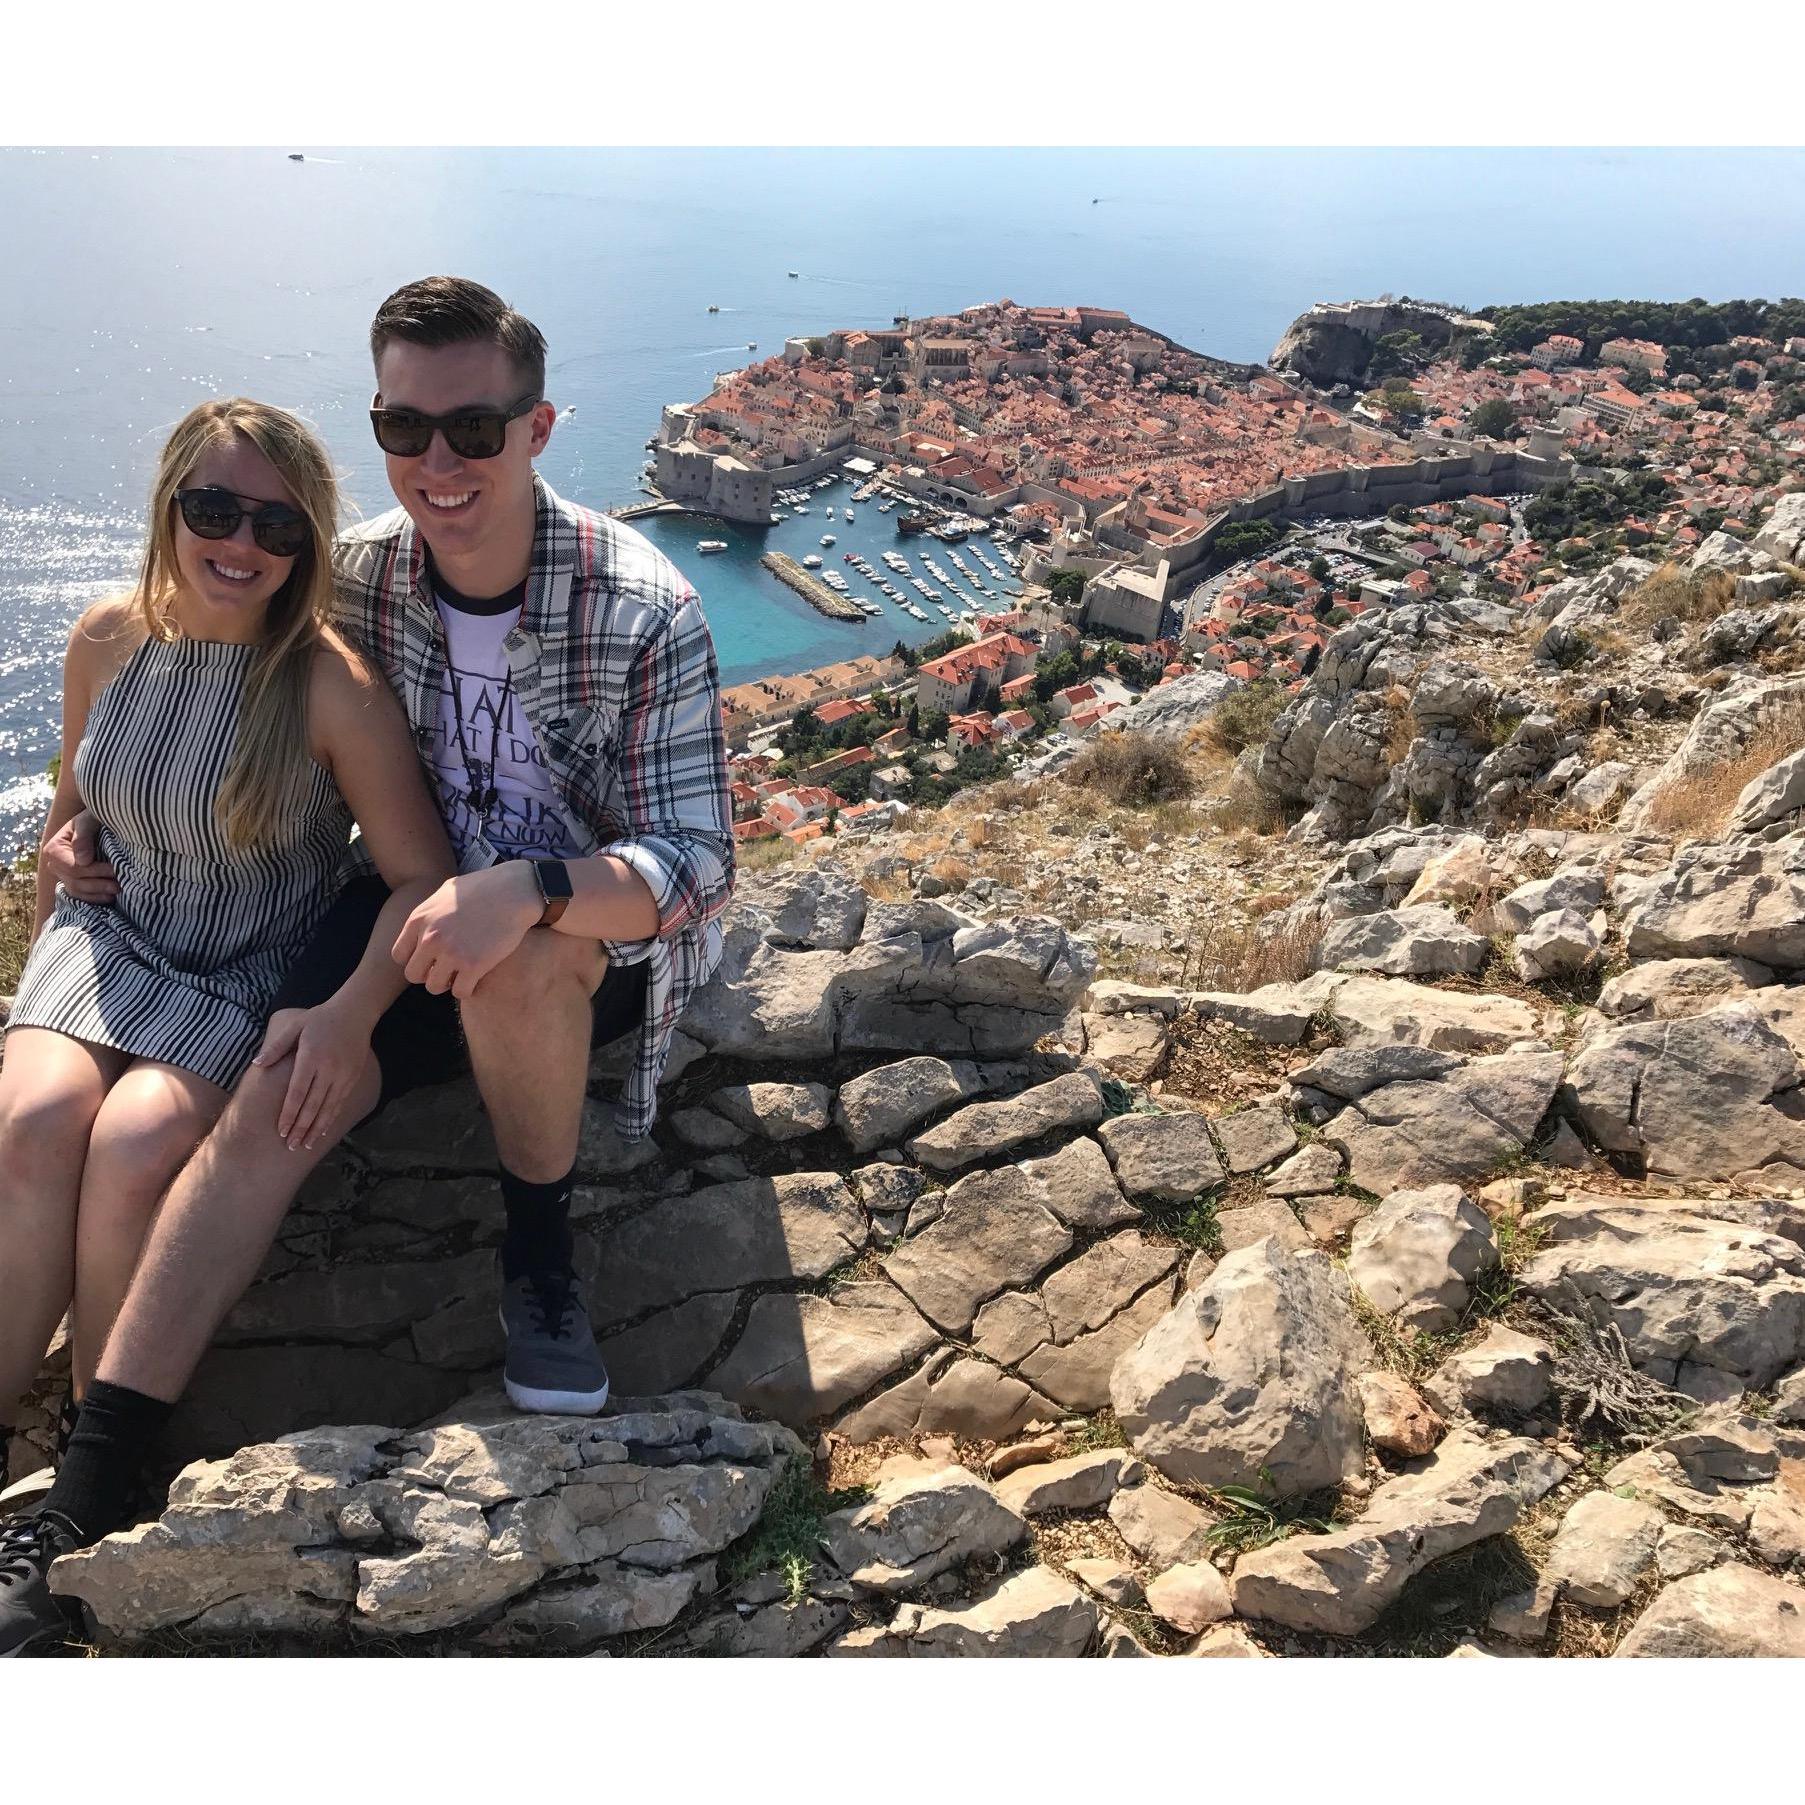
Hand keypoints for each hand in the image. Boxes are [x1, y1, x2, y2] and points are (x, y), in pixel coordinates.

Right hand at [42, 810, 117, 902]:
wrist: (96, 822)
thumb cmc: (92, 818)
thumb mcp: (88, 820)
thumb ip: (84, 836)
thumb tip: (83, 860)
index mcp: (54, 849)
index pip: (72, 867)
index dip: (94, 871)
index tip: (114, 870)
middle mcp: (54, 864)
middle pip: (75, 881)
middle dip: (98, 884)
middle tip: (119, 885)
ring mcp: (62, 874)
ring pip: (77, 890)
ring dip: (97, 893)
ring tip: (117, 890)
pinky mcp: (72, 881)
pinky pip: (80, 895)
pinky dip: (94, 898)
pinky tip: (109, 898)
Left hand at [253, 1003, 373, 1151]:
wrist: (355, 1013)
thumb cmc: (320, 1019)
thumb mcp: (295, 1026)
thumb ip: (276, 1047)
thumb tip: (257, 1064)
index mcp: (311, 1058)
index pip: (298, 1093)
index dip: (289, 1114)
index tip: (281, 1131)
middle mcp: (328, 1069)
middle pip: (313, 1106)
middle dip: (301, 1128)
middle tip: (291, 1146)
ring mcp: (343, 1075)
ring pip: (328, 1108)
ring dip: (316, 1129)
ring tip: (306, 1145)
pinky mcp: (352, 1078)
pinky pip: (339, 1103)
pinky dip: (330, 1119)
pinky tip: (322, 1131)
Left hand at [391, 863, 540, 1000]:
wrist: (514, 891)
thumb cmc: (484, 887)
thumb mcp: (447, 891)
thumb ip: (429, 911)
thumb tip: (423, 923)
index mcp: (419, 919)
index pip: (399, 955)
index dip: (415, 959)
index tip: (431, 958)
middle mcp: (430, 938)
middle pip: (413, 975)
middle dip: (428, 974)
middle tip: (447, 969)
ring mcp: (451, 953)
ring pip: (434, 987)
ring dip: (447, 984)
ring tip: (461, 975)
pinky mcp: (474, 965)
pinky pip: (460, 991)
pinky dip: (468, 989)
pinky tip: (476, 978)